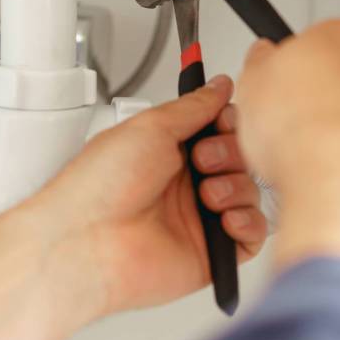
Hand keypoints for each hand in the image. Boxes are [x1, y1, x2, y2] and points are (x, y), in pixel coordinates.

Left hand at [34, 75, 267, 314]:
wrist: (86, 243)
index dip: (228, 122)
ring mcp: (199, 218)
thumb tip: (219, 86)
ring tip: (206, 195)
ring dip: (236, 186)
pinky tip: (223, 218)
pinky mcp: (211, 253)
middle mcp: (185, 184)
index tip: (222, 120)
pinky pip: (252, 235)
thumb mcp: (149, 127)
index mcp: (168, 151)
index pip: (219, 129)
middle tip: (203, 158)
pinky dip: (247, 222)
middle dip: (230, 152)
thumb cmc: (99, 188)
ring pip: (249, 192)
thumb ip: (193, 106)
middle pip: (239, 157)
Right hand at [235, 20, 339, 287]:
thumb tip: (264, 57)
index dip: (301, 72)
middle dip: (338, 96)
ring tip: (335, 158)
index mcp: (338, 37)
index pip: (320, 41)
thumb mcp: (250, 88)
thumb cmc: (300, 138)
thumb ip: (261, 63)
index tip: (290, 93)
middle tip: (310, 129)